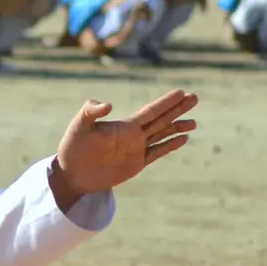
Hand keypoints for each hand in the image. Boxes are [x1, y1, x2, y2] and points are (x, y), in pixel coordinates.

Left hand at [50, 90, 199, 208]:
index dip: (166, 102)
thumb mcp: (79, 125)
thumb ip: (91, 112)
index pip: (151, 111)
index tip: (181, 92)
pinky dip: (170, 146)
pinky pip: (157, 152)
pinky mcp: (136, 164)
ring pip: (163, 135)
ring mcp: (136, 150)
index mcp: (124, 125)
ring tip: (195, 122)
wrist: (71, 173)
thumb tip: (110, 105)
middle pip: (161, 119)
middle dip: (178, 108)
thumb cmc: (72, 147)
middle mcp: (134, 135)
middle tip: (195, 97)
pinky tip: (183, 139)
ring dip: (178, 127)